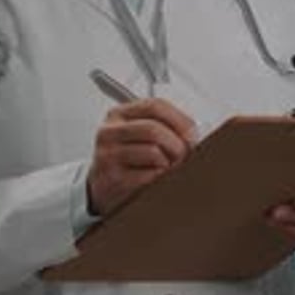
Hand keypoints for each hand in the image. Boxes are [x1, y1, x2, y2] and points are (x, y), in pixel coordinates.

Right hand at [87, 98, 196, 216]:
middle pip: (154, 129)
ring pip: (153, 153)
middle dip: (177, 144)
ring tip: (169, 169)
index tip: (192, 134)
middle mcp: (109, 131)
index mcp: (119, 114)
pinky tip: (157, 180)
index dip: (179, 119)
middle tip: (184, 156)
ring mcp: (108, 155)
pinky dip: (160, 179)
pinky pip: (148, 176)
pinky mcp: (111, 179)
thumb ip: (162, 126)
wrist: (101, 189)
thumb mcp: (137, 135)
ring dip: (169, 164)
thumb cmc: (126, 159)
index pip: (154, 105)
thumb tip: (193, 135)